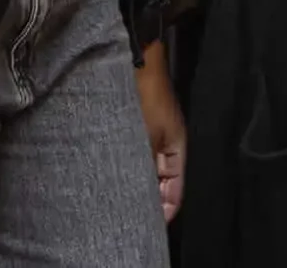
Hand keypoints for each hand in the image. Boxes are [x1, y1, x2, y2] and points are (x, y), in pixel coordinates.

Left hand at [134, 42, 185, 222]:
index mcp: (178, 148)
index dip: (165, 210)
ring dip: (134, 183)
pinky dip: (124, 166)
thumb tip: (139, 196)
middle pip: (160, 183)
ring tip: (116, 199)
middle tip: (129, 216)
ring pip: (144, 169)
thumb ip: (145, 167)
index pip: (176, 191)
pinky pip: (132, 155)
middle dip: (148, 199)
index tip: (150, 226)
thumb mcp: (146, 137)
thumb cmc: (146, 95)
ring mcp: (151, 135)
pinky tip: (109, 175)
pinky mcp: (135, 126)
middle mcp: (166, 144)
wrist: (134, 60)